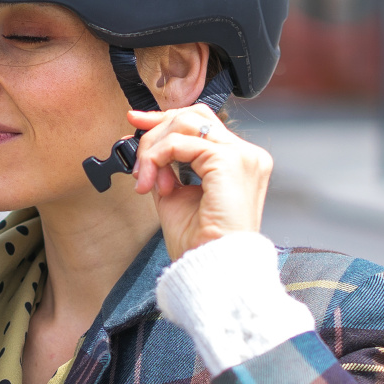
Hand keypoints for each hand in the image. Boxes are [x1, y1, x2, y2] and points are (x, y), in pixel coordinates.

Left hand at [127, 104, 271, 260]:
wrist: (212, 266)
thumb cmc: (199, 242)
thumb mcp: (176, 196)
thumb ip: (166, 168)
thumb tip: (145, 147)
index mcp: (240, 162)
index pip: (203, 123)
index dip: (167, 119)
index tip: (137, 123)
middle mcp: (247, 155)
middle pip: (194, 116)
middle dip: (156, 130)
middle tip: (136, 158)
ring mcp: (242, 155)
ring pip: (185, 124)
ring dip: (154, 149)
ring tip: (145, 179)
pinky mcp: (229, 161)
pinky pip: (180, 143)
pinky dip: (158, 158)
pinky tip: (154, 184)